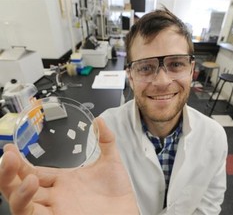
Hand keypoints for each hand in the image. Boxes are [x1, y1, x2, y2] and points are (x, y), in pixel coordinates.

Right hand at [0, 117, 138, 214]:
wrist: (126, 214)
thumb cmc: (117, 193)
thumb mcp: (111, 162)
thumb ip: (105, 140)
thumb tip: (99, 120)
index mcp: (63, 181)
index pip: (34, 171)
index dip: (20, 162)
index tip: (12, 148)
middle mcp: (55, 195)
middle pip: (21, 184)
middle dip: (10, 170)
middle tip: (8, 154)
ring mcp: (54, 208)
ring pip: (20, 200)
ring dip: (11, 183)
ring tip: (12, 164)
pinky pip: (30, 213)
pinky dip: (23, 200)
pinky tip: (29, 183)